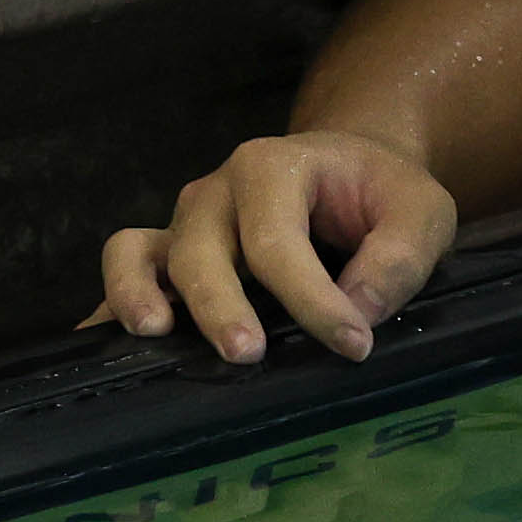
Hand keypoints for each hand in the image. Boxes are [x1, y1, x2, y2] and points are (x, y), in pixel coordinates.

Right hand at [91, 131, 457, 362]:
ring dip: (139, 293)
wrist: (352, 171)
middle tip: (247, 354)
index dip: (313, 300)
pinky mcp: (168, 254)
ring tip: (156, 333)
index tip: (353, 345)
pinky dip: (111, 307)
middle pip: (201, 250)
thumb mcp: (421, 212)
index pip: (279, 241)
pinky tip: (100, 346)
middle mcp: (216, 193)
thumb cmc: (382, 193)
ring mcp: (185, 224)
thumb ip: (399, 257)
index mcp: (273, 167)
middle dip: (220, 305)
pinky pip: (125, 273)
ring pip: (139, 251)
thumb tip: (358, 309)